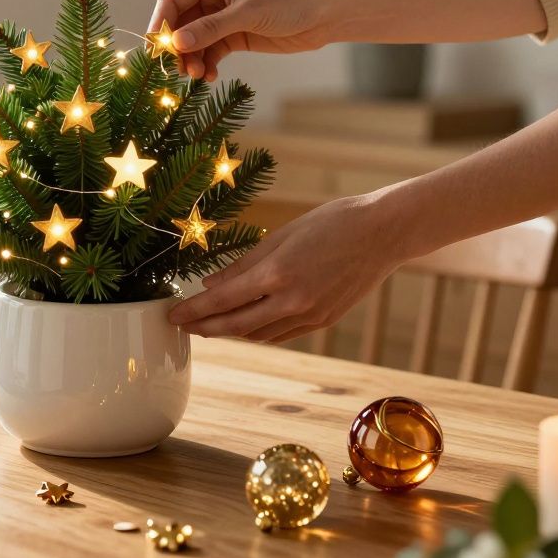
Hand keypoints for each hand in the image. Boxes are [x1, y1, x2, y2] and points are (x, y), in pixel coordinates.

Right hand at [148, 0, 341, 80]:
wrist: (324, 14)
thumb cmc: (289, 1)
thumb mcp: (246, 14)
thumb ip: (210, 28)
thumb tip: (177, 43)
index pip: (172, 1)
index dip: (162, 25)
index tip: (157, 50)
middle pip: (180, 24)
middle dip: (177, 48)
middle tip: (179, 70)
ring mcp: (221, 18)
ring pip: (193, 42)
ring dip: (192, 60)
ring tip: (198, 76)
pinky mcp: (233, 36)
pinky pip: (209, 52)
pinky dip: (206, 65)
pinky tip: (210, 77)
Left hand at [168, 195, 407, 342]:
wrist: (384, 233)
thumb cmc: (332, 223)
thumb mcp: (281, 237)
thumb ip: (243, 265)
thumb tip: (210, 285)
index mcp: (278, 274)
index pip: (224, 300)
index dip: (195, 310)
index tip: (173, 315)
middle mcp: (293, 300)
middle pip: (236, 325)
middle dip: (205, 327)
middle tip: (182, 326)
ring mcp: (310, 315)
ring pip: (258, 334)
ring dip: (231, 332)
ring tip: (210, 325)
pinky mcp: (324, 321)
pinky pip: (281, 334)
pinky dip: (258, 332)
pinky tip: (245, 325)